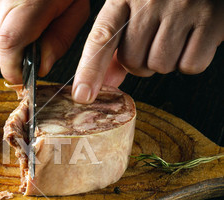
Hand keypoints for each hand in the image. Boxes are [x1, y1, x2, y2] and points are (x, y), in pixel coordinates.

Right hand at [0, 0, 89, 82]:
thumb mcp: (74, 5)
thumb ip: (60, 40)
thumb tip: (41, 68)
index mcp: (25, 4)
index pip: (7, 50)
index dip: (15, 71)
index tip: (24, 77)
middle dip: (15, 56)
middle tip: (34, 38)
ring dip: (8, 39)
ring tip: (25, 16)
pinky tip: (13, 8)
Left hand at [72, 0, 223, 103]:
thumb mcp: (133, 10)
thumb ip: (116, 44)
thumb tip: (107, 82)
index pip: (101, 39)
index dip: (89, 71)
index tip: (82, 96)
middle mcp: (150, 1)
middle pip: (133, 62)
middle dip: (140, 62)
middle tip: (154, 42)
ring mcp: (181, 9)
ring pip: (159, 67)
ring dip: (166, 62)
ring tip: (176, 37)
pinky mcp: (211, 19)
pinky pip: (190, 65)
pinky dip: (190, 61)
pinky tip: (193, 39)